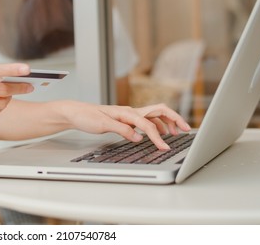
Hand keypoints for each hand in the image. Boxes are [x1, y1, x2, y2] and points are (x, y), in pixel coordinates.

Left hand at [64, 102, 190, 149]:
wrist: (74, 112)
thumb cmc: (86, 116)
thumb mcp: (102, 125)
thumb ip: (121, 130)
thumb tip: (138, 137)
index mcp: (126, 112)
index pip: (148, 124)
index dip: (158, 137)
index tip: (165, 148)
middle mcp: (130, 111)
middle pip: (159, 111)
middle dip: (174, 119)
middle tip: (186, 129)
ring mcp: (128, 114)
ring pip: (154, 115)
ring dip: (166, 123)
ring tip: (175, 133)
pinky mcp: (124, 119)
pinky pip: (145, 120)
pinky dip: (155, 125)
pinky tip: (156, 133)